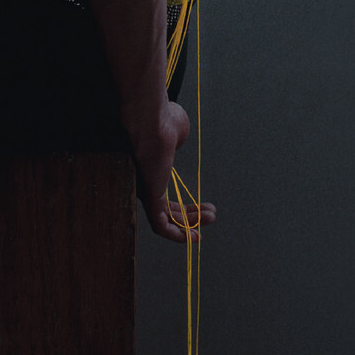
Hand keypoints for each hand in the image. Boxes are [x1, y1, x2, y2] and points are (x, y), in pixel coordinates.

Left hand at [134, 101, 216, 243]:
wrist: (153, 117)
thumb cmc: (162, 119)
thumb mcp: (176, 133)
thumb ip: (177, 141)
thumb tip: (177, 141)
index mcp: (150, 171)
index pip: (165, 197)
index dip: (185, 208)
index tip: (204, 209)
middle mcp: (143, 184)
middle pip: (167, 210)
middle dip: (192, 216)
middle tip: (211, 215)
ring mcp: (144, 191)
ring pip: (165, 219)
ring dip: (189, 225)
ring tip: (211, 218)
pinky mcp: (147, 196)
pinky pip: (159, 224)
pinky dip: (176, 234)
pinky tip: (192, 237)